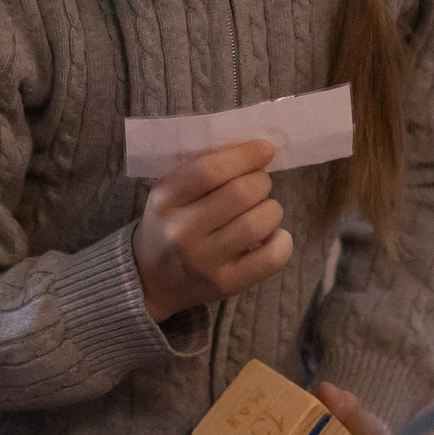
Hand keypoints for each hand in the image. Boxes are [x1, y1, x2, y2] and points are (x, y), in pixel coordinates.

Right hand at [132, 140, 291, 322]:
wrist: (151, 279)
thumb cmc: (169, 223)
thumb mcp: (172, 191)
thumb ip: (205, 166)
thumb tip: (254, 150)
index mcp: (165, 199)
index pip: (210, 170)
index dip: (245, 156)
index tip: (265, 149)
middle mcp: (181, 231)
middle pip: (241, 193)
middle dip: (260, 181)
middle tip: (259, 184)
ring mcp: (203, 262)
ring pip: (258, 223)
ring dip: (271, 209)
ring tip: (263, 210)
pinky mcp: (225, 284)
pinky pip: (271, 259)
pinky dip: (282, 241)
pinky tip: (274, 235)